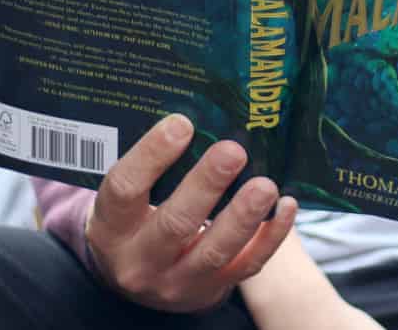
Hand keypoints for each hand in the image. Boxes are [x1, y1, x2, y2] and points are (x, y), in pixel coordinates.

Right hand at [85, 114, 296, 312]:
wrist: (142, 281)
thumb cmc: (137, 220)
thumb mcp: (127, 199)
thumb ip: (151, 166)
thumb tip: (194, 109)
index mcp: (111, 228)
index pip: (124, 190)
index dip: (151, 155)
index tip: (182, 123)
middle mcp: (140, 260)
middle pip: (174, 224)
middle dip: (206, 185)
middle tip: (233, 151)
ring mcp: (177, 281)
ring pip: (213, 251)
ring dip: (243, 216)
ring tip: (266, 185)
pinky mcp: (212, 289)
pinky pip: (246, 266)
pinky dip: (270, 237)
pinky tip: (286, 206)